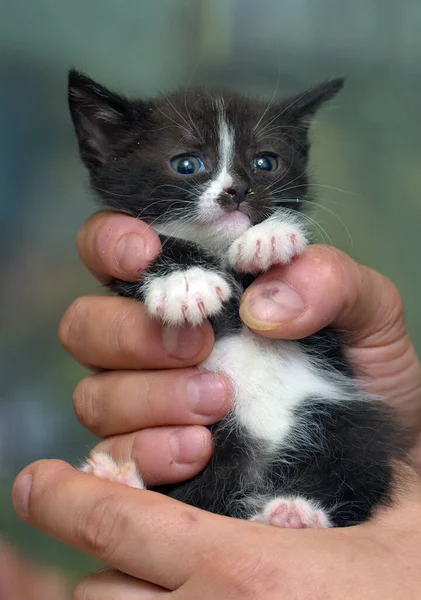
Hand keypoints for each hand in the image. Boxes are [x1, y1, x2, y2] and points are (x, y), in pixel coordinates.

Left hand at [12, 459, 420, 597]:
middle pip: (98, 595)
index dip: (66, 498)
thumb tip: (340, 441)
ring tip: (141, 581)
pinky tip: (173, 599)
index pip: (119, 524)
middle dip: (98, 563)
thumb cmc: (418, 578)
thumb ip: (365, 471)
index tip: (35, 481)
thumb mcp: (404, 514)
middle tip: (117, 538)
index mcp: (252, 574)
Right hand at [61, 211, 420, 476]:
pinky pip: (111, 456)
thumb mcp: (366, 310)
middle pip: (86, 325)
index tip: (146, 257)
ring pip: (94, 394)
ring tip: (218, 402)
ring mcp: (148, 403)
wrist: (378, 453)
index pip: (114, 248)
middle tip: (200, 344)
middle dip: (134, 334)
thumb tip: (260, 303)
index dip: (111, 244)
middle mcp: (158, 342)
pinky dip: (146, 451)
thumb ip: (328, 279)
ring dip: (148, 396)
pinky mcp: (152, 458)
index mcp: (195, 286)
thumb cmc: (362, 370)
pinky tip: (197, 450)